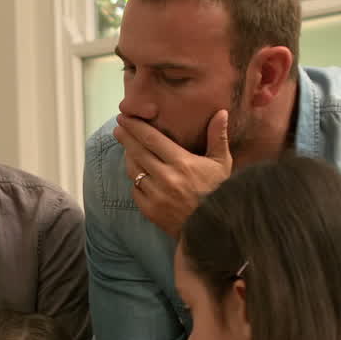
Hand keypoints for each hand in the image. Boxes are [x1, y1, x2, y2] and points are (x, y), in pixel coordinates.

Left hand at [114, 110, 231, 238]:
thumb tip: (221, 111)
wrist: (213, 228)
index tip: (125, 118)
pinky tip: (135, 173)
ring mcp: (155, 195)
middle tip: (118, 128)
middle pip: (137, 152)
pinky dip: (135, 180)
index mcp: (182, 163)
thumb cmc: (219, 191)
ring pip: (133, 170)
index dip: (136, 127)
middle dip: (126, 138)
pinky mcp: (149, 210)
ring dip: (128, 157)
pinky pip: (135, 190)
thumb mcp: (222, 163)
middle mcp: (165, 177)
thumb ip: (217, 137)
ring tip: (126, 148)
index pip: (152, 139)